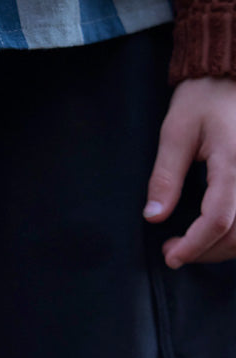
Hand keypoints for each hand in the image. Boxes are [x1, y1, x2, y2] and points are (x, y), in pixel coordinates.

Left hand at [144, 77, 235, 267]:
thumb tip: (154, 215)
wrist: (230, 76)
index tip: (171, 256)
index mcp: (234, 162)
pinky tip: (212, 233)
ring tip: (190, 244)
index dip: (194, 245)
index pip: (218, 219)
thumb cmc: (204, 98)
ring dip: (221, 247)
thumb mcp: (175, 133)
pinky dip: (234, 233)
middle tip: (173, 251)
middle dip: (205, 251)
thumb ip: (165, 177)